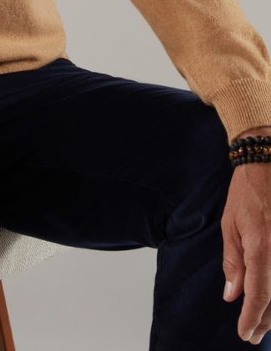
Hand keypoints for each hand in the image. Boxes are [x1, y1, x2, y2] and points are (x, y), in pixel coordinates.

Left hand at [221, 126, 270, 343]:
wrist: (268, 165)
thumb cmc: (246, 194)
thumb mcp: (230, 226)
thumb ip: (234, 263)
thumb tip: (232, 296)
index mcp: (262, 249)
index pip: (258, 295)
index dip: (251, 318)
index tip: (244, 334)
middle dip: (265, 321)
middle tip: (252, 334)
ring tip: (265, 324)